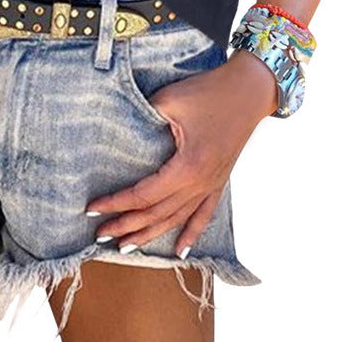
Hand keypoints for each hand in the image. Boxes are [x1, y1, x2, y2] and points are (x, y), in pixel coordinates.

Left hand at [85, 50, 277, 255]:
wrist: (250, 90)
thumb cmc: (210, 91)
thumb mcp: (170, 100)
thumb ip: (143, 117)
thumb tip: (121, 132)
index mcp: (187, 167)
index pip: (143, 195)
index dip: (116, 204)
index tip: (91, 209)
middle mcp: (200, 183)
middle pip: (157, 213)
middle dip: (126, 226)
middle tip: (100, 235)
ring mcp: (212, 184)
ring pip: (177, 219)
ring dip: (151, 234)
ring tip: (126, 247)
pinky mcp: (220, 180)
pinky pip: (204, 214)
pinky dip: (191, 234)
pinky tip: (181, 252)